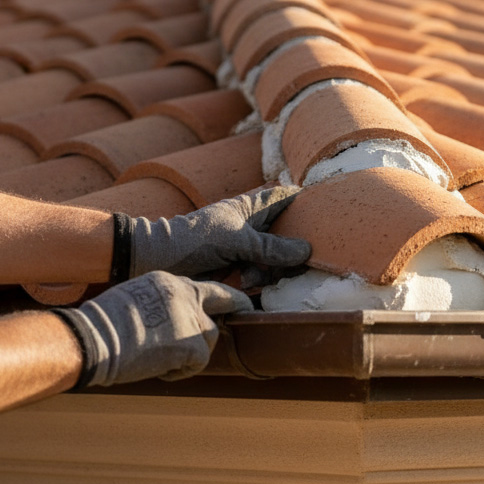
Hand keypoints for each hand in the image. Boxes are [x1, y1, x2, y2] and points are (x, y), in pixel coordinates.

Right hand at [56, 272, 251, 385]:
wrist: (92, 340)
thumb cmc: (101, 327)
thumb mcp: (134, 300)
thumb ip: (160, 304)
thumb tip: (170, 322)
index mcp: (168, 281)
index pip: (202, 285)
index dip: (218, 296)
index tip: (233, 301)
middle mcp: (184, 293)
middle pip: (221, 300)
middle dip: (237, 307)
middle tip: (246, 313)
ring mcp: (190, 317)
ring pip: (210, 336)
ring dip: (193, 352)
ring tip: (164, 360)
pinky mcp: (192, 343)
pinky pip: (199, 361)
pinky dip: (183, 371)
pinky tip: (161, 370)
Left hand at [117, 186, 310, 282]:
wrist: (157, 261)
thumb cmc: (194, 239)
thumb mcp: (237, 240)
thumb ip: (271, 247)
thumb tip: (307, 250)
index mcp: (250, 207)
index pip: (284, 197)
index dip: (304, 199)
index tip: (327, 207)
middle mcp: (251, 226)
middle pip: (285, 232)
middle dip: (294, 246)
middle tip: (307, 257)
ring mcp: (244, 249)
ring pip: (274, 257)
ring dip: (273, 269)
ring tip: (258, 276)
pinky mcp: (237, 270)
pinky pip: (260, 275)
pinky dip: (260, 282)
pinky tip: (249, 286)